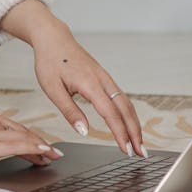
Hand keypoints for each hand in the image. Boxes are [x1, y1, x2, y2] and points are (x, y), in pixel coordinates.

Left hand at [0, 0, 146, 157]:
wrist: (53, 38)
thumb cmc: (50, 61)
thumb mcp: (52, 88)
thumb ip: (69, 111)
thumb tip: (84, 131)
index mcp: (90, 83)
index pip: (110, 113)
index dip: (120, 133)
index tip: (126, 150)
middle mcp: (103, 80)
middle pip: (126, 109)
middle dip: (135, 132)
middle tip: (141, 153)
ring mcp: (106, 78)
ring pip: (126, 103)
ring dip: (135, 124)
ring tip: (139, 143)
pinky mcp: (104, 78)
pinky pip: (121, 97)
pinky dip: (128, 113)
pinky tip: (129, 124)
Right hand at [0, 105, 62, 168]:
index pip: (13, 127)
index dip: (29, 136)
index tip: (38, 144)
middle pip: (22, 132)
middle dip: (39, 143)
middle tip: (52, 153)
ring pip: (24, 138)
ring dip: (41, 148)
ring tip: (52, 156)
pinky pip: (18, 146)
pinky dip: (35, 148)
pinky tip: (45, 153)